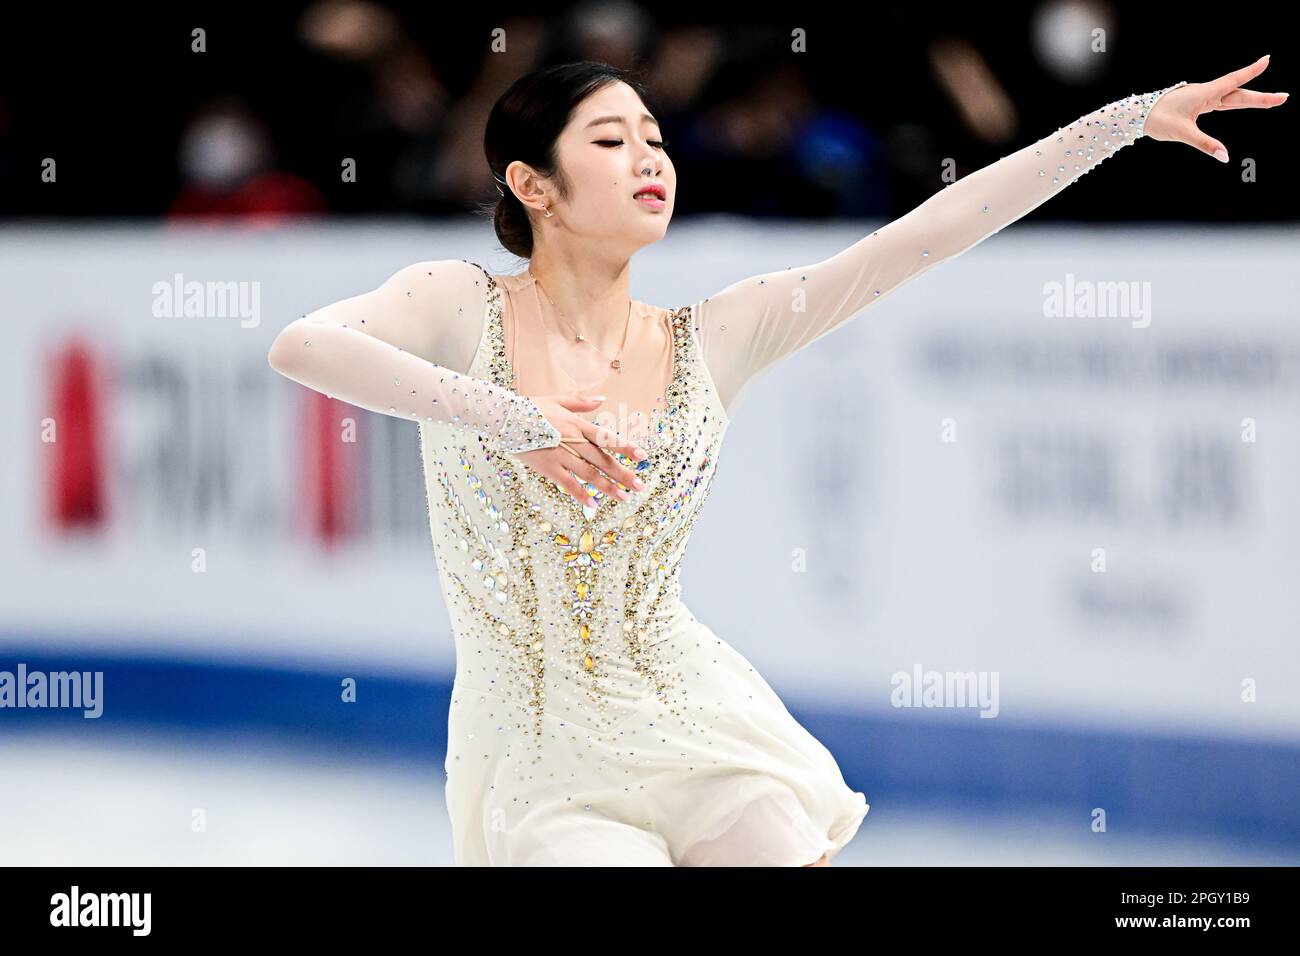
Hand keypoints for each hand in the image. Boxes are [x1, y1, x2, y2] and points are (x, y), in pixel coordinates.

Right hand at [512, 393, 648, 505]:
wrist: (504, 417)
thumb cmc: (530, 407)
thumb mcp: (557, 400)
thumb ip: (581, 402)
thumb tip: (602, 398)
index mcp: (577, 424)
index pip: (607, 437)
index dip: (626, 447)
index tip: (643, 457)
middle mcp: (573, 440)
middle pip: (602, 459)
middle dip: (623, 473)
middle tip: (640, 486)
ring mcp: (561, 455)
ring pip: (589, 474)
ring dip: (607, 486)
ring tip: (623, 497)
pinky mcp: (547, 467)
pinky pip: (568, 483)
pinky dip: (581, 494)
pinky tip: (593, 504)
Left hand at [1143, 55, 1287, 161]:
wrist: (1137, 115)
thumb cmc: (1157, 120)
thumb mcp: (1182, 133)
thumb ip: (1205, 144)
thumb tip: (1225, 156)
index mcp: (1204, 94)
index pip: (1233, 81)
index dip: (1251, 71)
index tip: (1267, 60)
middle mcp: (1205, 93)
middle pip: (1238, 94)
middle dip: (1261, 97)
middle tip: (1283, 97)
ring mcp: (1200, 98)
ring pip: (1230, 98)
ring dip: (1251, 99)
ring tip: (1270, 101)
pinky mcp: (1195, 104)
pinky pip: (1220, 102)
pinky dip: (1233, 102)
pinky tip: (1238, 102)